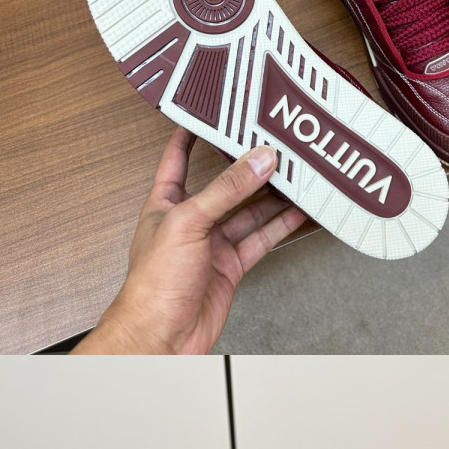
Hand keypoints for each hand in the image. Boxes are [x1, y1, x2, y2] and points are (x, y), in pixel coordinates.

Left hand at [83, 121, 300, 356]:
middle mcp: (188, 222)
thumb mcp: (187, 223)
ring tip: (296, 173)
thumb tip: (255, 161)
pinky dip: (279, 226)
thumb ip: (225, 191)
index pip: (177, 159)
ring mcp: (210, 246)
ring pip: (246, 213)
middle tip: (274, 144)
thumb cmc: (152, 286)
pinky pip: (259, 241)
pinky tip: (296, 212)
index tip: (212, 111)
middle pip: (223, 185)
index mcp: (164, 204)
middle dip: (247, 167)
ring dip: (270, 195)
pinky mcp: (229, 268)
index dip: (191, 134)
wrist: (160, 337)